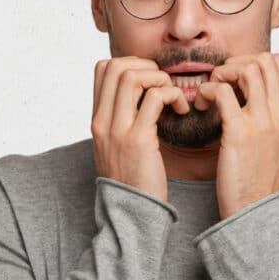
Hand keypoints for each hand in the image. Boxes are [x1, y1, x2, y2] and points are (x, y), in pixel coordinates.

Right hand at [91, 56, 189, 201]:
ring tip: (174, 97)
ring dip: (160, 79)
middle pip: (117, 66)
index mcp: (97, 120)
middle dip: (147, 66)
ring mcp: (117, 130)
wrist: (130, 215)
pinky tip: (181, 110)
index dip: (130, 64)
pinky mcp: (138, 140)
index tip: (151, 81)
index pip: (102, 69)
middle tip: (164, 85)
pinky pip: (155, 98)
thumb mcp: (116, 147)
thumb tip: (141, 97)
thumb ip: (122, 121)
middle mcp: (102, 121)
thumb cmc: (132, 181)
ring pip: (132, 76)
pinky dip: (172, 95)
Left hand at [194, 52, 278, 218]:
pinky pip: (222, 91)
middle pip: (264, 60)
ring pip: (246, 69)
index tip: (237, 79)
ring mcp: (262, 122)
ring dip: (222, 73)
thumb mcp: (278, 141)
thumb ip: (273, 115)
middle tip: (221, 81)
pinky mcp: (239, 133)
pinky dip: (208, 91)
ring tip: (212, 91)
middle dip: (237, 63)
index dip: (254, 61)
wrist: (255, 210)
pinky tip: (201, 105)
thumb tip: (257, 92)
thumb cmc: (260, 177)